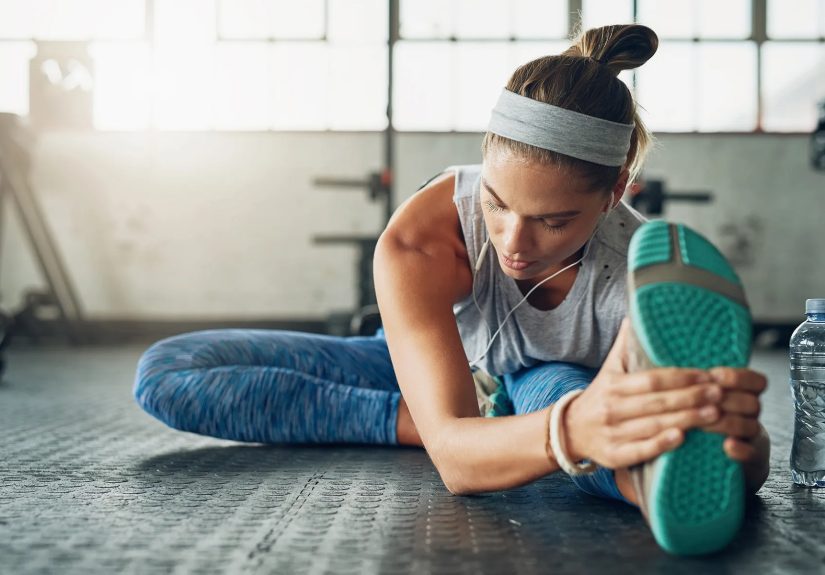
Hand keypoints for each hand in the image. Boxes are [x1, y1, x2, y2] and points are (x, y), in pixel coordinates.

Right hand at [564, 319, 724, 468]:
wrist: (569, 431)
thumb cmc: (600, 397)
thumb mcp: (609, 369)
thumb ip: (625, 345)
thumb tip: (637, 314)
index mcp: (613, 385)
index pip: (651, 379)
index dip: (680, 377)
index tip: (706, 374)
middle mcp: (612, 408)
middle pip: (656, 402)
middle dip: (691, 397)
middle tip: (719, 393)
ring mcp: (612, 433)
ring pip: (653, 426)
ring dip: (686, 420)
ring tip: (715, 414)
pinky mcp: (614, 456)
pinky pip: (640, 451)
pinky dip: (661, 445)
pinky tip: (682, 439)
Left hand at [701, 367, 770, 490]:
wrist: (710, 464)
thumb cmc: (696, 425)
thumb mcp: (696, 402)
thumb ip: (692, 387)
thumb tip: (671, 368)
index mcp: (740, 396)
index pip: (755, 381)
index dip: (738, 377)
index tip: (714, 376)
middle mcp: (749, 416)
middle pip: (752, 402)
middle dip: (726, 400)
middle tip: (703, 402)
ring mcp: (751, 439)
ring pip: (751, 425)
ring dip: (726, 423)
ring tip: (703, 425)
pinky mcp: (751, 463)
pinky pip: (751, 454)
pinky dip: (740, 449)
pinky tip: (726, 446)